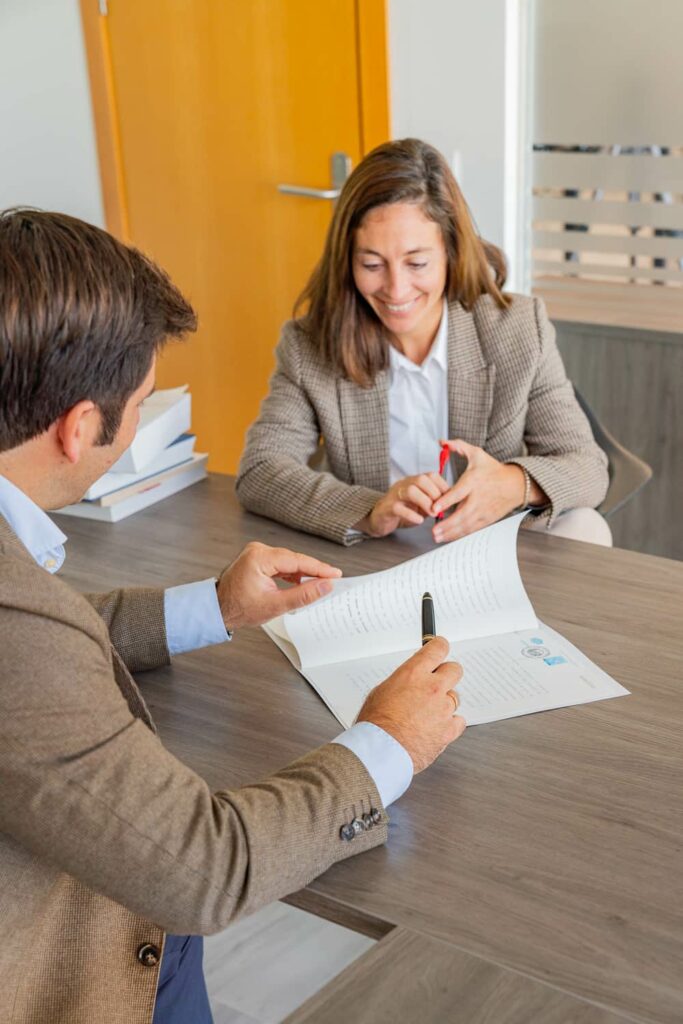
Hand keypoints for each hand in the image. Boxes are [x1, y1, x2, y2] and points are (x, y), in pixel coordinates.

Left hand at [217, 542, 341, 629]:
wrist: (217, 609)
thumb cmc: (239, 608)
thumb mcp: (275, 605)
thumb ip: (303, 594)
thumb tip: (325, 586)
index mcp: (260, 557)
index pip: (297, 560)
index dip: (319, 568)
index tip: (336, 574)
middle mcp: (257, 550)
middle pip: (294, 559)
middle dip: (313, 570)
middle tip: (332, 581)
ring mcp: (256, 553)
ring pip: (289, 561)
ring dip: (302, 572)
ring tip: (318, 584)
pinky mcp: (257, 558)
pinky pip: (280, 563)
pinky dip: (291, 572)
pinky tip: (300, 582)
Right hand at [356, 637, 465, 772]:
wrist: (381, 752)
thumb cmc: (375, 725)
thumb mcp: (381, 692)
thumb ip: (402, 682)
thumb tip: (409, 681)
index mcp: (413, 674)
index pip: (436, 649)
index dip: (440, 646)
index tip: (441, 646)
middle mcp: (432, 688)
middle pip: (454, 670)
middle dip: (447, 674)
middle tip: (439, 681)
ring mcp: (443, 709)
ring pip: (455, 697)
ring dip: (445, 702)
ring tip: (428, 713)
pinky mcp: (448, 729)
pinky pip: (458, 721)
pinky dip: (450, 723)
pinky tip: (437, 727)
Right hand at [357, 473, 449, 537]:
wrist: (379, 518)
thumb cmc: (403, 511)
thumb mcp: (421, 505)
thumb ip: (433, 503)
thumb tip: (450, 505)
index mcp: (414, 482)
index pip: (431, 476)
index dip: (442, 486)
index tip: (449, 499)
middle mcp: (404, 485)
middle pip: (421, 480)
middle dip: (434, 494)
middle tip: (440, 508)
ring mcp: (394, 495)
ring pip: (410, 491)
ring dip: (425, 502)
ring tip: (432, 514)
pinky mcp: (387, 508)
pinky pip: (399, 508)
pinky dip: (411, 514)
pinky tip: (419, 520)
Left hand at [431, 440, 544, 542]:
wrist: (515, 484)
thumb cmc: (492, 469)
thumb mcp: (477, 454)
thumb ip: (458, 446)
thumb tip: (442, 441)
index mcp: (474, 481)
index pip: (459, 492)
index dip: (446, 501)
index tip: (434, 508)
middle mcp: (479, 497)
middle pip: (463, 514)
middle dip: (447, 524)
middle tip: (433, 531)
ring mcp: (484, 510)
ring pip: (467, 525)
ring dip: (452, 533)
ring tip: (437, 537)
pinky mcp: (487, 519)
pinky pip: (473, 529)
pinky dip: (461, 535)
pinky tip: (449, 538)